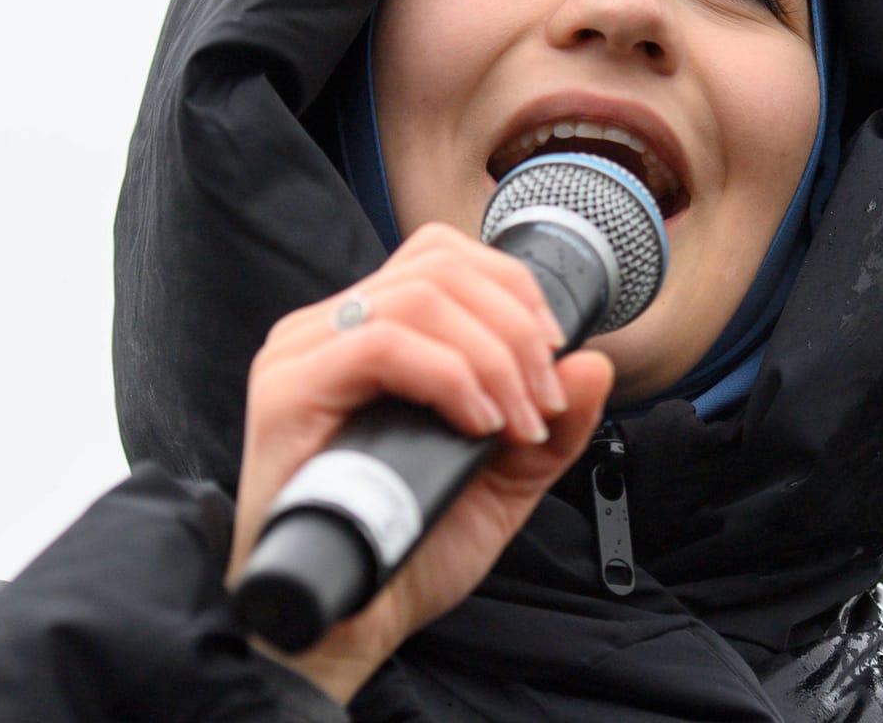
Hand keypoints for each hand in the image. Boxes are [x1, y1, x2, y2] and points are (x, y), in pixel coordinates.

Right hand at [225, 222, 613, 702]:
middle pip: (439, 266)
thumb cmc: (409, 551)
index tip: (553, 358)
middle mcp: (329, 330)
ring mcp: (302, 357)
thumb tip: (596, 364)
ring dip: (493, 358)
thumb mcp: (505, 483)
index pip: (442, 256)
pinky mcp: (286, 394)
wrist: (348, 627)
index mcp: (370, 332)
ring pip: (418, 298)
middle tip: (542, 405)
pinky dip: (450, 377)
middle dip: (515, 330)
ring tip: (516, 425)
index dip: (513, 289)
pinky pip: (382, 345)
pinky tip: (477, 425)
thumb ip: (554, 427)